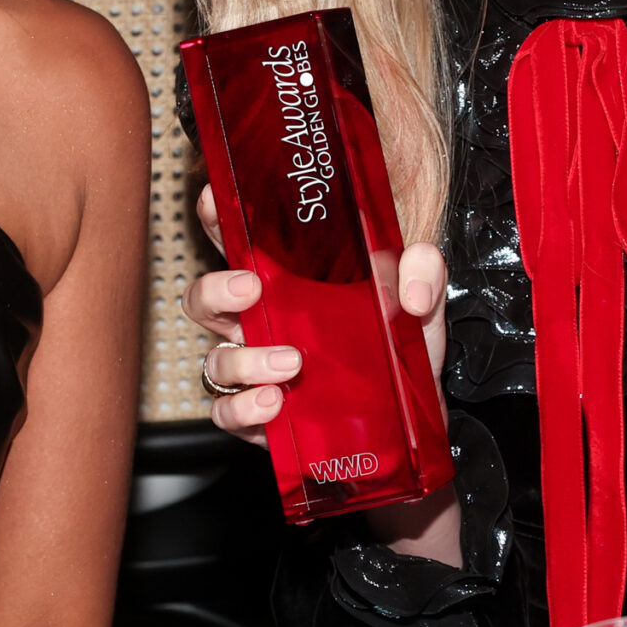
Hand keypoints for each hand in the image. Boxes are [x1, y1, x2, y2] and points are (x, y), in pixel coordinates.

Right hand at [183, 186, 463, 564]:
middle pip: (204, 299)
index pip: (240, 244)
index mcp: (288, 286)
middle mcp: (263, 325)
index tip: (218, 202)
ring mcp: (256, 373)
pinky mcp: (259, 419)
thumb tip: (412, 287)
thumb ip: (422, 272)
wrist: (414, 424)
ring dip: (246, 360)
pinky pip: (227, 414)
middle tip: (250, 288)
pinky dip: (244, 409)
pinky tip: (273, 403)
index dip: (219, 218)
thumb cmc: (401, 354)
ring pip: (217, 361)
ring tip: (291, 363)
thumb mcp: (422, 306)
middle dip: (215, 289)